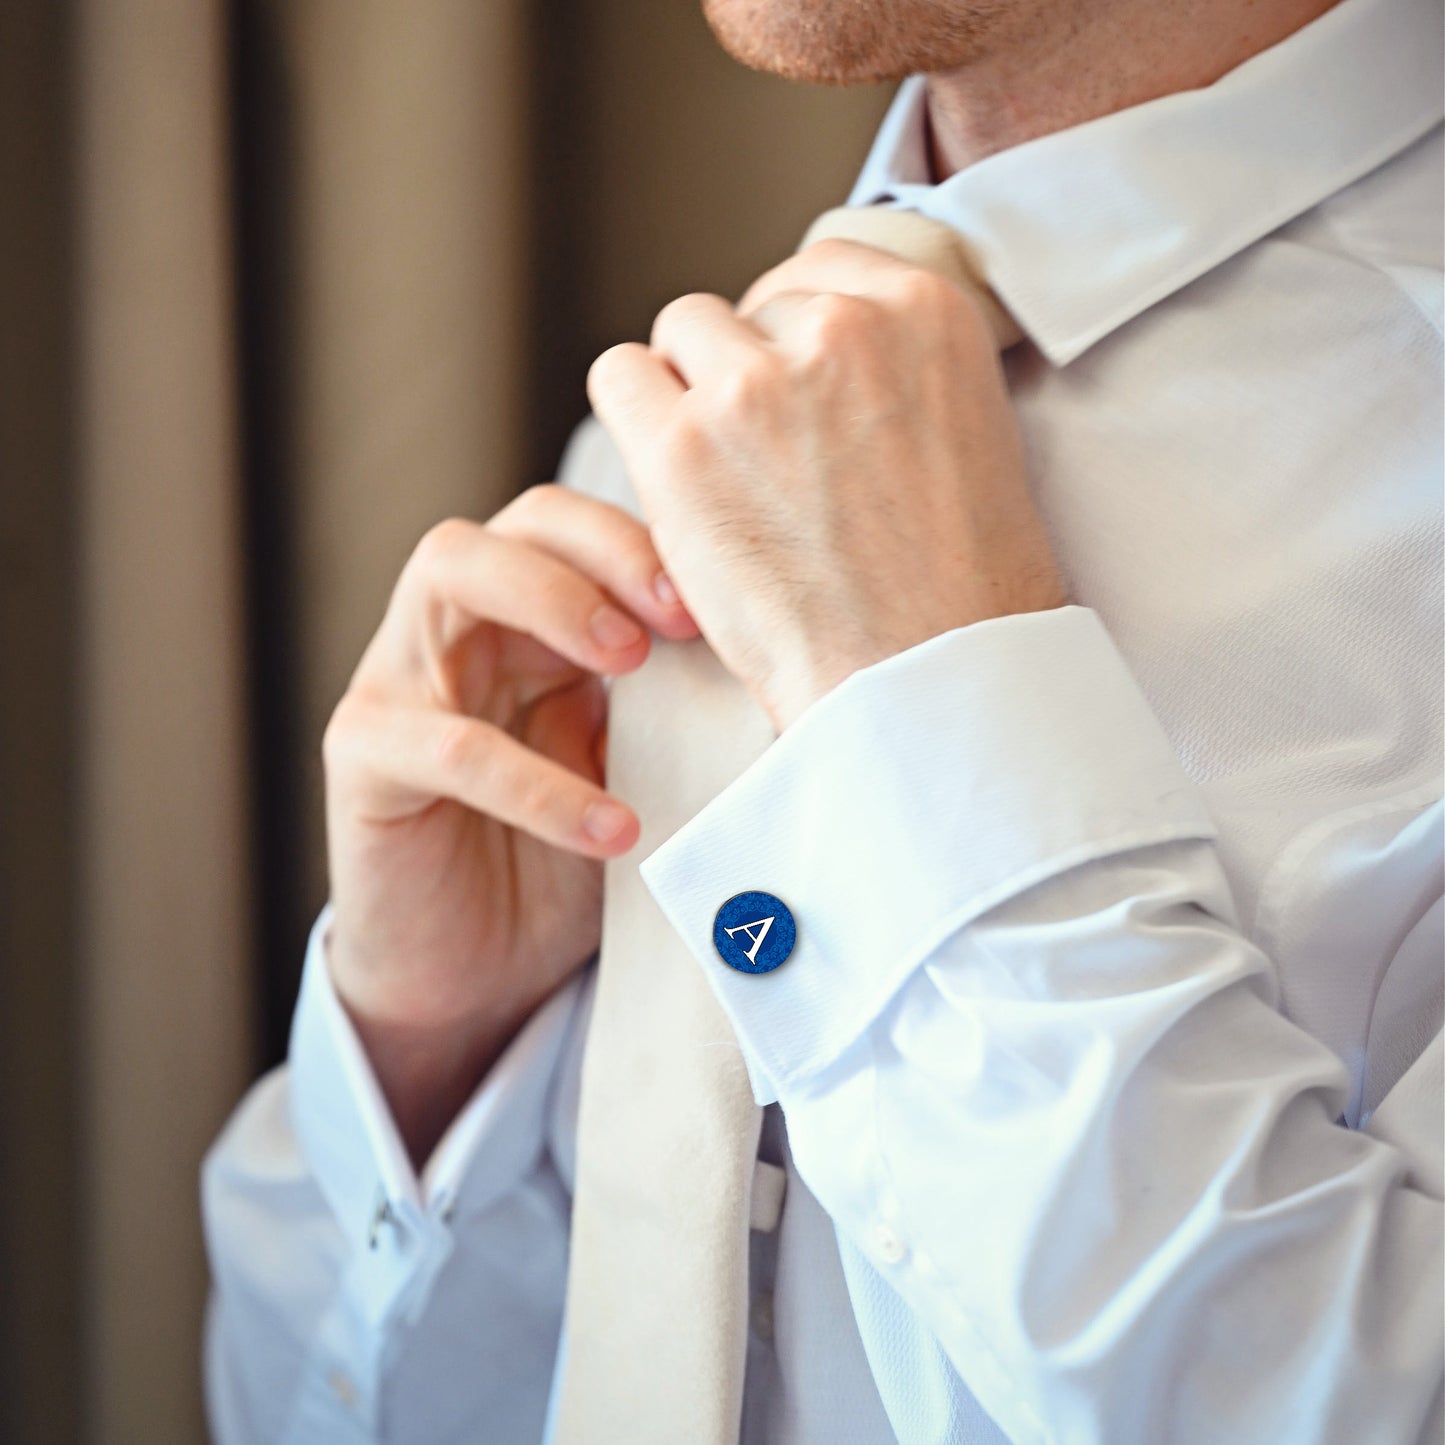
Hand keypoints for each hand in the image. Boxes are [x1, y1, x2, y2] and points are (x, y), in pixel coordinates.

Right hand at [322, 485, 697, 1164]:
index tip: (721, 602)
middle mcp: (456, 628)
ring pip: (449, 571)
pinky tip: (612, 827)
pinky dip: (537, 782)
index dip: (643, 545)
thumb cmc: (561, 863)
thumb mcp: (634, 775)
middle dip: (603, 551)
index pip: (575, 528)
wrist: (476, 976)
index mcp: (526, 622)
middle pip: (513, 523)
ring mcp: (398, 680)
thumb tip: (770, 666)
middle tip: (677, 618)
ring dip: (552, 601)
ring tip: (631, 664)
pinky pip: (444, 742)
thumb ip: (672, 713)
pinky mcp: (362, 756)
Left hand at [587, 238, 1068, 730]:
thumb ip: (892, 368)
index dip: (797, 340)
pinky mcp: (684, 446)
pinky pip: (618, 379)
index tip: (800, 402)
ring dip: (690, 391)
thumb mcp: (965, 430)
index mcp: (926, 310)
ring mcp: (756, 384)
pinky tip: (673, 481)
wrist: (927, 679)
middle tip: (767, 462)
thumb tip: (803, 341)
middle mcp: (842, 327)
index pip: (819, 274)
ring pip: (681, 333)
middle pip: (748, 308)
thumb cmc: (956, 587)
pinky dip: (635, 420)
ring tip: (722, 475)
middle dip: (747, 372)